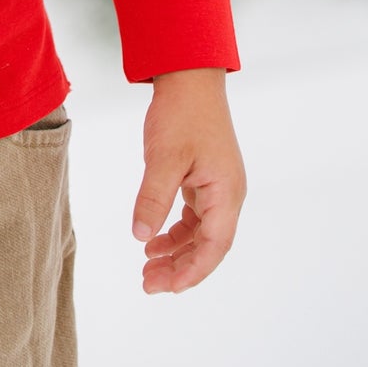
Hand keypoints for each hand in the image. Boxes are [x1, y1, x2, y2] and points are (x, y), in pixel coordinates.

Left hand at [132, 68, 245, 294]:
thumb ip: (153, 198)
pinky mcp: (205, 179)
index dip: (193, 271)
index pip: (215, 245)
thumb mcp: (163, 157)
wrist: (189, 78)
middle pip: (208, 245)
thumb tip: (140, 236)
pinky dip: (174, 231)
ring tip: (146, 268)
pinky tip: (151, 240)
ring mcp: (217, 187)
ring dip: (176, 252)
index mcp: (226, 192)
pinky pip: (193, 216)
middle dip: (180, 268)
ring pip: (200, 233)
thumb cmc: (181, 114)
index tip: (167, 288)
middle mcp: (227, 195)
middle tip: (148, 284)